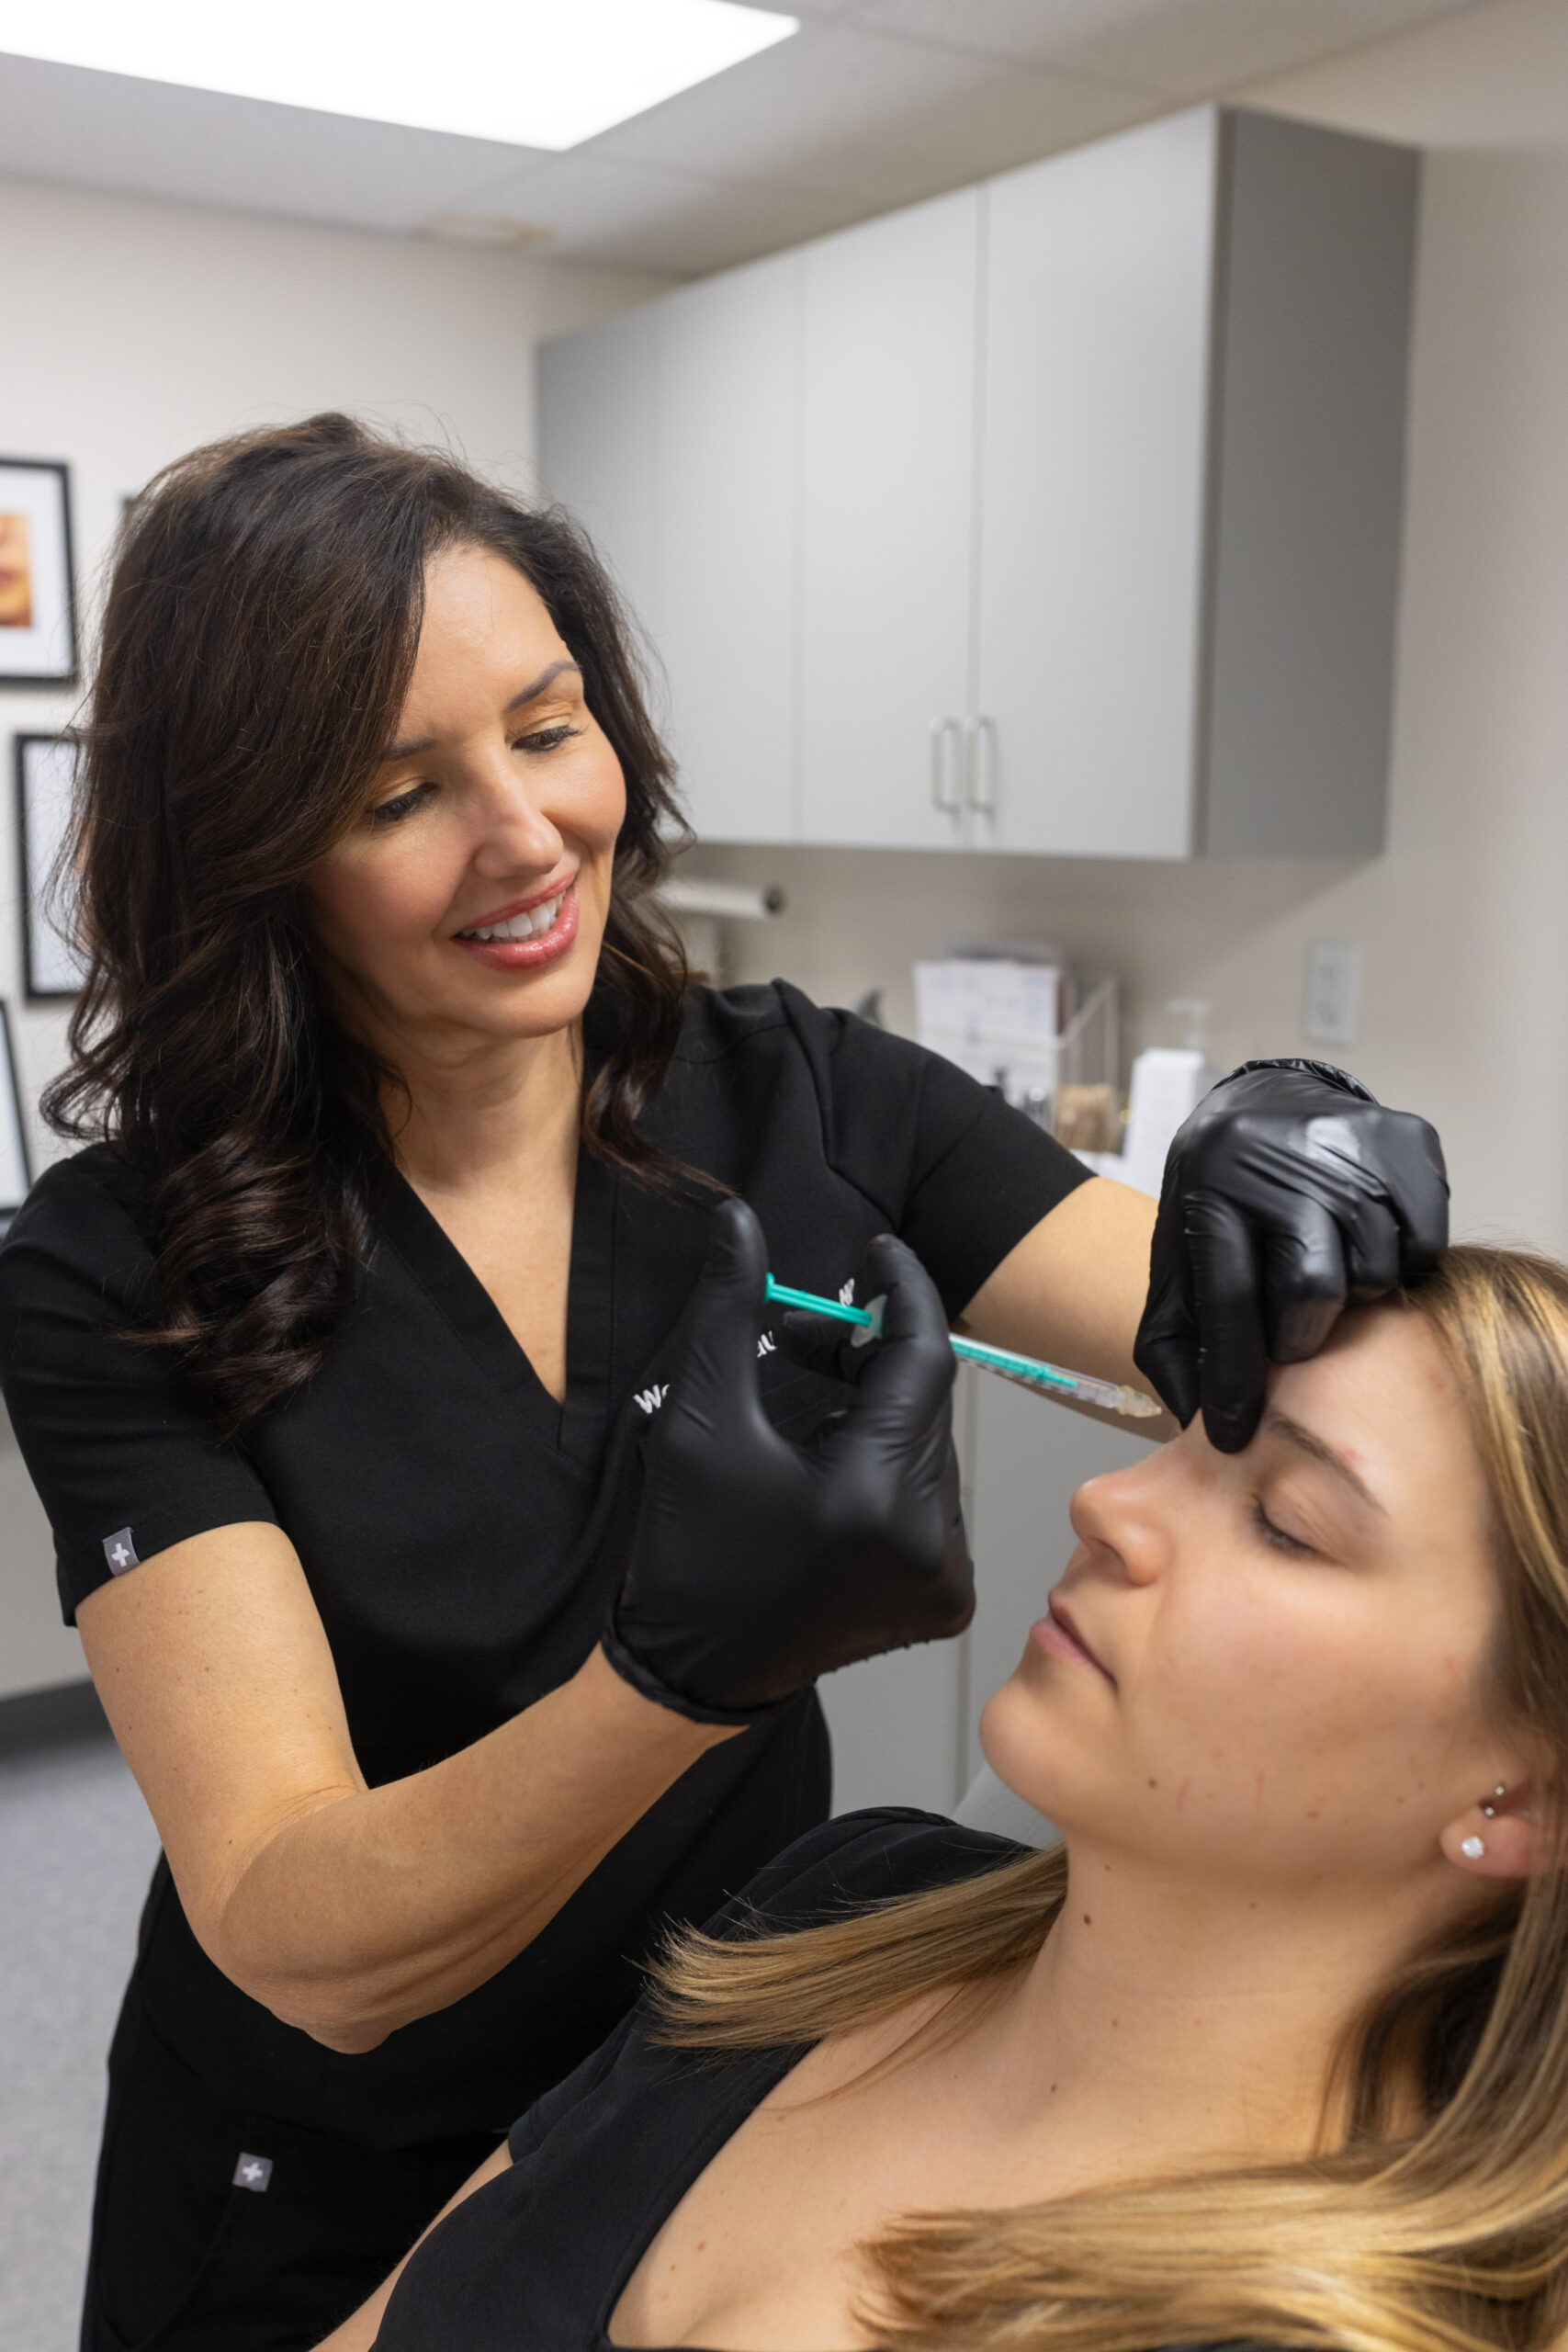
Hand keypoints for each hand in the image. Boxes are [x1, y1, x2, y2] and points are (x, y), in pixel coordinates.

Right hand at [604, 1199, 972, 1720]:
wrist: (692, 1667)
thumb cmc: (688, 1545)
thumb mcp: (698, 1419)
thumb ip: (725, 1310)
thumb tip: (739, 1218)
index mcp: (871, 1494)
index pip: (922, 1356)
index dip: (902, 1290)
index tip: (877, 1251)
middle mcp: (927, 1540)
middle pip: (923, 1401)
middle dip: (868, 1355)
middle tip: (798, 1336)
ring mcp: (944, 1577)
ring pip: (929, 1446)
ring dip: (877, 1410)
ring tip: (807, 1408)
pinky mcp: (946, 1600)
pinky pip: (932, 1497)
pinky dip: (889, 1466)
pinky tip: (832, 1470)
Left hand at [1133, 1059, 1447, 1453]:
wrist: (1263, 1103)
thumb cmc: (1220, 1197)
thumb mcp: (1177, 1260)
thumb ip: (1175, 1342)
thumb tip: (1192, 1417)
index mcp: (1211, 1185)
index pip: (1230, 1298)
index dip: (1234, 1378)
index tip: (1233, 1433)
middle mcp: (1278, 1154)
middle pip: (1313, 1285)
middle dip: (1302, 1334)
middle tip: (1295, 1336)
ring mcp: (1349, 1142)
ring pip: (1375, 1267)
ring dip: (1355, 1296)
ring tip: (1330, 1279)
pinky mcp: (1406, 1139)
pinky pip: (1424, 1240)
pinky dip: (1402, 1263)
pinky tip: (1367, 1249)